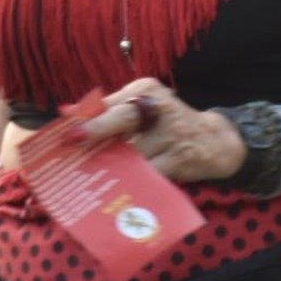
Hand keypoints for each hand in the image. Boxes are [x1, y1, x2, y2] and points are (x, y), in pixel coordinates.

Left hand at [73, 78, 245, 184]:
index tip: (66, 130)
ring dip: (112, 166)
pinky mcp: (180, 158)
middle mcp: (160, 107)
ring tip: (89, 176)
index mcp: (146, 91)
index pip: (111, 102)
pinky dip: (134, 181)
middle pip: (123, 118)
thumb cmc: (168, 124)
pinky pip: (150, 173)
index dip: (87, 117)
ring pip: (133, 153)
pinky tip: (118, 189)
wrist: (214, 141)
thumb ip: (108, 109)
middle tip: (73, 141)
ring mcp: (172, 133)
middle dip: (96, 130)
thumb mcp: (142, 107)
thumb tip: (67, 111)